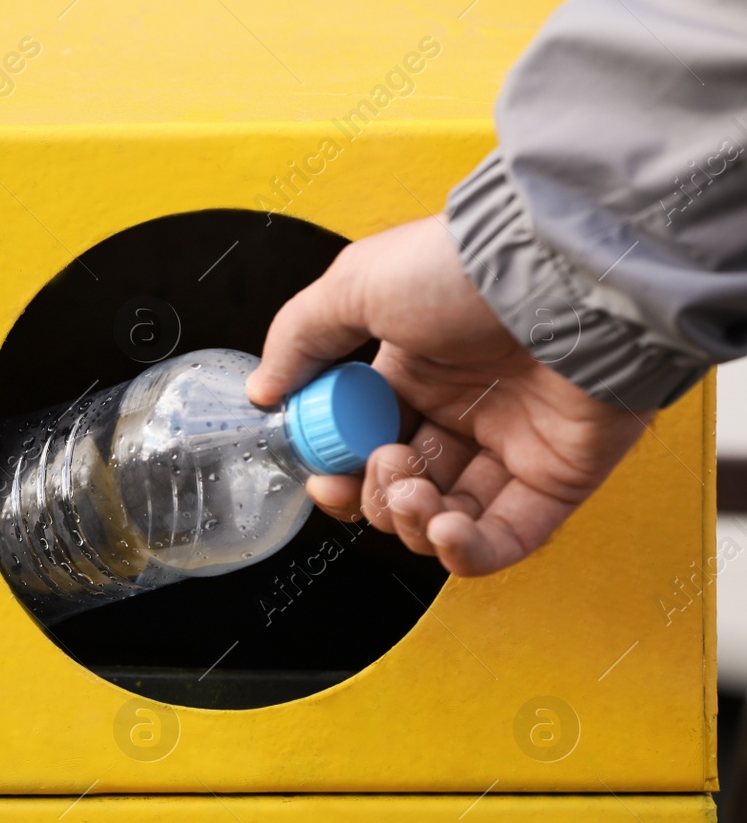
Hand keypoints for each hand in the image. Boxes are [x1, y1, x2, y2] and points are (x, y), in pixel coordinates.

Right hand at [247, 215, 648, 576]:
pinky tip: (443, 530)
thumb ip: (299, 339)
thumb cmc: (465, 269)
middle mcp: (465, 412)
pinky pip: (506, 541)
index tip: (324, 473)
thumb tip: (264, 390)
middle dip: (374, 497)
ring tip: (410, 493)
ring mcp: (513, 448)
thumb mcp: (356, 284)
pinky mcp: (558, 480)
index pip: (364, 443)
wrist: (560, 275)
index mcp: (417, 372)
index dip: (340, 469)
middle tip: (376, 469)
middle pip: (400, 490)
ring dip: (411, 524)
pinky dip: (466, 553)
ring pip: (444, 523)